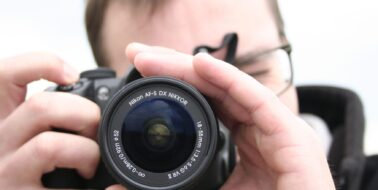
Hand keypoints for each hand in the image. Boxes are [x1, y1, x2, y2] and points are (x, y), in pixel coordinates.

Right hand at [0, 53, 100, 188]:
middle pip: (42, 107)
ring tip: (90, 165)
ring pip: (50, 146)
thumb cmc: (33, 169)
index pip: (5, 75)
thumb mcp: (27, 132)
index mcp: (1, 120)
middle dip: (85, 114)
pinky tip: (96, 189)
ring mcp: (5, 175)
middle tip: (94, 131)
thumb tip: (75, 81)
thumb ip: (46, 113)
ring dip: (86, 153)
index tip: (72, 75)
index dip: (41, 64)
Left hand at [125, 43, 334, 189]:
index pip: (206, 104)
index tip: (139, 77)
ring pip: (230, 87)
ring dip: (193, 68)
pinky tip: (200, 64)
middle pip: (215, 89)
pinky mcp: (292, 136)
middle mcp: (259, 131)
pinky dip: (228, 79)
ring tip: (155, 58)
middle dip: (177, 69)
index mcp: (242, 143)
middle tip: (140, 55)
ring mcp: (276, 131)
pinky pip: (256, 99)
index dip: (175, 86)